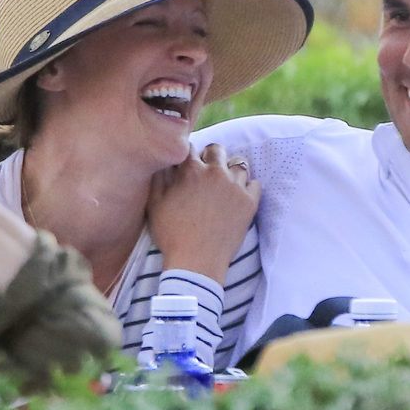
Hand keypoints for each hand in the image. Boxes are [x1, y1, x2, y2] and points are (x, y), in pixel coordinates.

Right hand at [147, 144, 260, 283]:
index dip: (188, 156)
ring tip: (224, 185)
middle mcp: (215, 173)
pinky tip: (238, 197)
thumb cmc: (171, 235)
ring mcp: (235, 186)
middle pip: (217, 150)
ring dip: (231, 171)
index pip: (191, 147)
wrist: (196, 262)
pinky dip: (248, 187)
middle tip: (206, 174)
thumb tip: (164, 161)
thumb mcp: (154, 204)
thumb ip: (158, 178)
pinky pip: (255, 183)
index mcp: (190, 170)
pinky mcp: (250, 202)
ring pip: (239, 163)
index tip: (188, 165)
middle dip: (211, 157)